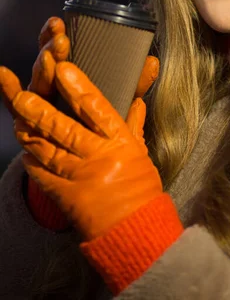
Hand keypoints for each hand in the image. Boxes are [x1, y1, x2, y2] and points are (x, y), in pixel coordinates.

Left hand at [0, 56, 160, 241]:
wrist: (135, 231)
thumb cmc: (140, 189)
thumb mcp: (140, 153)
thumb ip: (134, 125)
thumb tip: (138, 100)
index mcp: (120, 143)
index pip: (97, 110)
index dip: (79, 88)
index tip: (64, 69)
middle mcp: (98, 157)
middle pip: (66, 129)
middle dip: (42, 111)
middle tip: (23, 94)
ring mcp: (80, 178)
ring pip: (49, 150)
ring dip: (31, 134)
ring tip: (16, 117)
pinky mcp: (66, 197)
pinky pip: (44, 176)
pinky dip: (33, 162)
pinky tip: (24, 150)